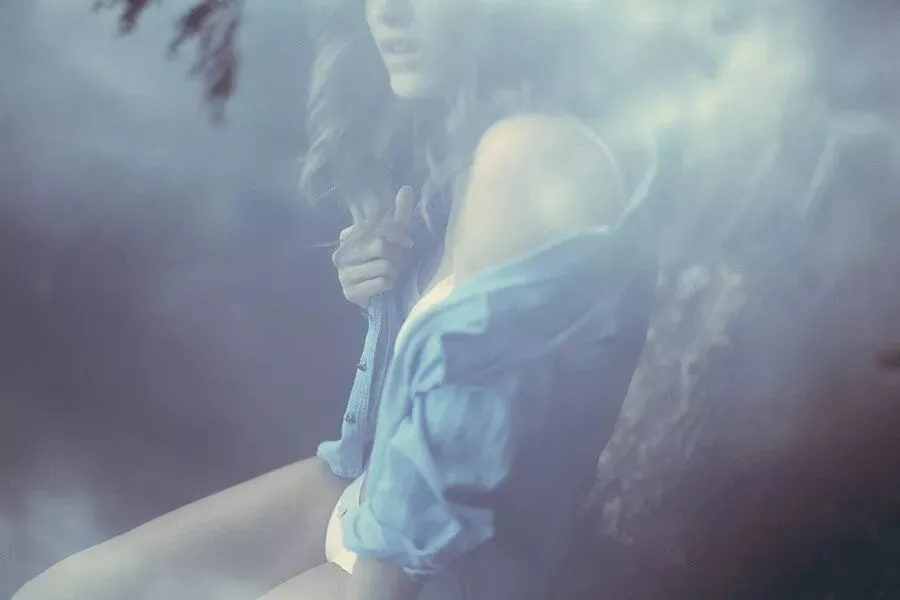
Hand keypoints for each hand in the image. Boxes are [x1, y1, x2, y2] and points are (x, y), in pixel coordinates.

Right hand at [333, 186, 416, 308]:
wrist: (377, 294)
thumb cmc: (386, 261)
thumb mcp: (395, 235)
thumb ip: (400, 213)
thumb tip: (406, 189)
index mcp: (347, 236)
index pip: (377, 226)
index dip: (399, 234)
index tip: (407, 242)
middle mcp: (340, 254)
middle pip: (381, 245)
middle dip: (397, 255)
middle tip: (399, 261)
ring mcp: (342, 274)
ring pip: (384, 265)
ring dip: (395, 271)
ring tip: (391, 273)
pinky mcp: (349, 292)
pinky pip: (381, 282)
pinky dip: (389, 284)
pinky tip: (384, 285)